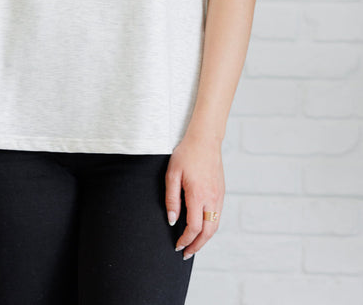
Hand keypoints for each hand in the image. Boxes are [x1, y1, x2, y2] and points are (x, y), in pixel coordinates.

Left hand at [165, 130, 224, 258]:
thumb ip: (171, 198)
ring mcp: (219, 195)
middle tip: (187, 253)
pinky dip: (211, 226)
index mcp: (197, 195)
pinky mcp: (221, 191)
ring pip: (215, 225)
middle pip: (208, 232)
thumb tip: (172, 219)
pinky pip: (218, 215)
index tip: (178, 246)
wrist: (205, 139)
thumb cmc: (186, 153)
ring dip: (205, 238)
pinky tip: (203, 227)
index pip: (193, 227)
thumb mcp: (172, 174)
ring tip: (194, 244)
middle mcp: (211, 198)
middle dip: (197, 245)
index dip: (185, 240)